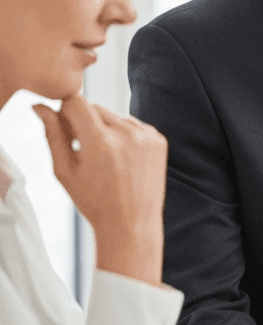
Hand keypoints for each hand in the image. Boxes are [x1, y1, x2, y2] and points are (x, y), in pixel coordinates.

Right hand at [32, 94, 167, 285]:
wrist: (132, 223)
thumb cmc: (94, 201)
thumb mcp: (64, 170)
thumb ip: (53, 134)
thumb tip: (41, 107)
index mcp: (101, 141)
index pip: (76, 101)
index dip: (65, 111)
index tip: (65, 129)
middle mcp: (127, 134)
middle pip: (95, 107)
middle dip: (84, 121)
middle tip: (83, 149)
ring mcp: (147, 136)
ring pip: (114, 115)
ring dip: (105, 128)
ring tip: (105, 158)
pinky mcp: (159, 139)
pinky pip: (133, 125)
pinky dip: (124, 135)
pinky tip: (122, 159)